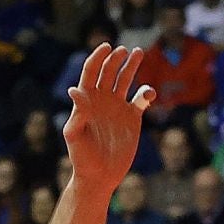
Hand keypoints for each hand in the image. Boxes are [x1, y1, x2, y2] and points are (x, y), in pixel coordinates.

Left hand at [64, 45, 154, 199]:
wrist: (99, 176)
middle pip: (109, 71)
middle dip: (116, 58)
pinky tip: (148, 94)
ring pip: (126, 80)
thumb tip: (74, 89)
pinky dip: (146, 93)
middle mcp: (102, 100)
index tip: (107, 47)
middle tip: (125, 50)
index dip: (98, 57)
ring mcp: (118, 107)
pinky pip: (141, 100)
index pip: (91, 71)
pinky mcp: (132, 118)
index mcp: (87, 100)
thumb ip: (77, 112)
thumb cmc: (82, 157)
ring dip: (132, 66)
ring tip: (138, 52)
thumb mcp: (75, 134)